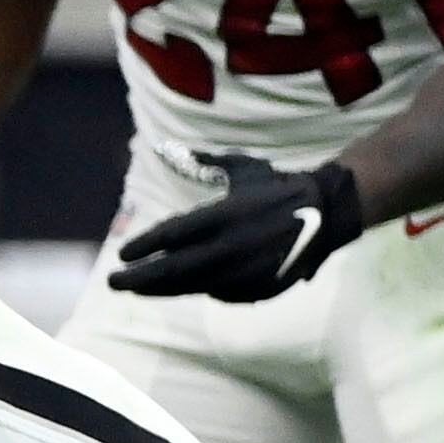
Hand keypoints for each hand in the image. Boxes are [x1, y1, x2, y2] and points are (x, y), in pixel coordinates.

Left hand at [109, 154, 360, 302]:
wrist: (329, 212)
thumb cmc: (278, 186)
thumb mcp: (242, 168)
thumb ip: (203, 162)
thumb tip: (167, 149)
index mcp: (223, 215)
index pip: (170, 236)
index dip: (142, 247)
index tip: (121, 254)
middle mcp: (232, 247)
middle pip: (173, 270)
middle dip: (138, 280)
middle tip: (113, 284)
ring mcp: (247, 272)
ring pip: (194, 287)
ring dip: (163, 289)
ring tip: (139, 288)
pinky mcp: (261, 289)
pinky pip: (222, 293)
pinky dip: (204, 288)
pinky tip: (188, 286)